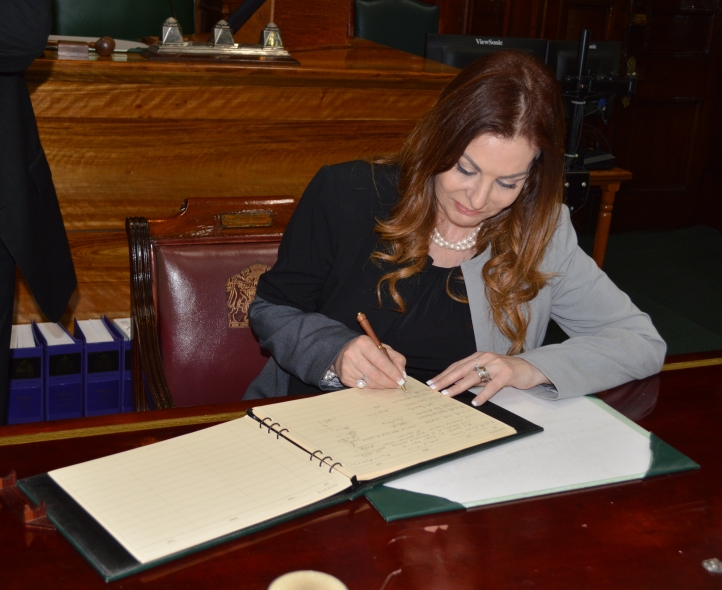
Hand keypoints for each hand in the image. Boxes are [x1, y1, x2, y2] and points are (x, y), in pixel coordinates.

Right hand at [334, 336, 406, 389]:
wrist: (344, 351)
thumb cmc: (368, 350)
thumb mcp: (383, 348)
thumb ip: (396, 359)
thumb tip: (402, 374)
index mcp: (363, 343)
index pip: (381, 361)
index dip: (392, 372)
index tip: (401, 380)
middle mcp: (352, 354)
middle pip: (375, 374)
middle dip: (389, 382)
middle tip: (397, 385)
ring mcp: (347, 367)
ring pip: (369, 382)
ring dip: (382, 386)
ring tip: (389, 384)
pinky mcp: (344, 377)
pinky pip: (363, 386)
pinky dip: (373, 387)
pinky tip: (376, 384)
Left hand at [428, 352, 550, 404]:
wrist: (530, 368)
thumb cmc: (506, 371)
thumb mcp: (488, 371)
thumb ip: (474, 376)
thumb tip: (455, 385)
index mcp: (478, 357)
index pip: (456, 366)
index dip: (444, 374)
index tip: (432, 383)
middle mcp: (485, 358)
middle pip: (461, 369)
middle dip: (445, 380)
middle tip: (434, 389)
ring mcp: (496, 365)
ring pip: (473, 376)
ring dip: (459, 386)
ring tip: (448, 394)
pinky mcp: (506, 374)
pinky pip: (492, 386)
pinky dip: (483, 395)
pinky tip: (476, 402)